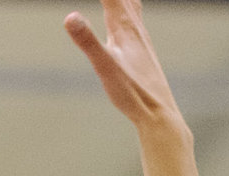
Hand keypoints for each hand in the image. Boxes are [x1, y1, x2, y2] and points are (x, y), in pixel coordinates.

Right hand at [65, 1, 189, 136]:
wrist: (159, 112)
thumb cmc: (133, 93)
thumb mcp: (105, 67)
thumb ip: (88, 41)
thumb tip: (69, 17)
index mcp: (123, 26)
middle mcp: (135, 26)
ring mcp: (141, 37)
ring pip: (132, 2)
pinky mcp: (143, 48)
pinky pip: (135, 15)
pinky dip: (128, 4)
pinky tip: (129, 13)